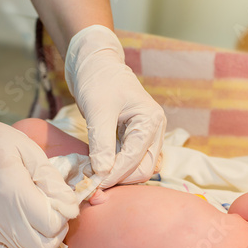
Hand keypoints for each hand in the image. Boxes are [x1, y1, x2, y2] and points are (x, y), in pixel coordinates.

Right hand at [0, 101, 78, 247]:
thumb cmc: (0, 145)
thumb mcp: (32, 153)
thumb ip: (53, 181)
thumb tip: (69, 206)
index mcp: (16, 193)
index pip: (51, 224)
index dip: (65, 215)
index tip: (64, 201)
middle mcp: (3, 217)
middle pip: (43, 246)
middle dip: (58, 232)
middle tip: (58, 213)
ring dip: (45, 242)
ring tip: (45, 222)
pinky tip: (29, 233)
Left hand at [65, 25, 165, 188]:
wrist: (94, 63)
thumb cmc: (98, 80)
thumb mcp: (98, 111)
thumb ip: (101, 143)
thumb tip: (102, 173)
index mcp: (150, 121)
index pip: (135, 159)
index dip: (114, 175)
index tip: (93, 184)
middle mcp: (154, 130)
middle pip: (143, 168)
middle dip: (120, 178)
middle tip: (94, 184)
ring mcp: (146, 134)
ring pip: (138, 167)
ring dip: (119, 175)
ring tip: (95, 178)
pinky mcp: (134, 137)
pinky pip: (130, 160)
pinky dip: (116, 168)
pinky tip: (100, 169)